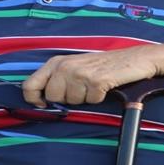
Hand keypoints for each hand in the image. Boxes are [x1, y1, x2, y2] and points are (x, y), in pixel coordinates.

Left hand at [22, 45, 160, 106]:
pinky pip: (91, 101)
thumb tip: (39, 101)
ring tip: (95, 85)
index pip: (29, 86)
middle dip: (67, 99)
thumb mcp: (74, 67)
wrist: (134, 59)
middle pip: (52, 97)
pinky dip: (99, 98)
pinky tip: (105, 86)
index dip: (35, 100)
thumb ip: (55, 80)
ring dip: (85, 98)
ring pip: (72, 102)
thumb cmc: (102, 66)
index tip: (46, 104)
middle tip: (82, 88)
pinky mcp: (96, 80)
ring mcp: (80, 72)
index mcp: (56, 62)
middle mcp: (65, 65)